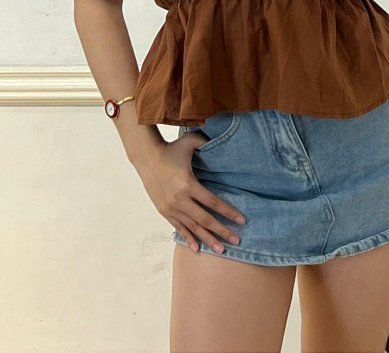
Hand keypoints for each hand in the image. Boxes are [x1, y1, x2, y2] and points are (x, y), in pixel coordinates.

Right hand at [133, 135, 245, 252]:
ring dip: (207, 239)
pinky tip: (197, 248)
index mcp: (188, 184)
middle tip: (236, 241)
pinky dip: (188, 238)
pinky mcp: (164, 211)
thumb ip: (205, 141)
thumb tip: (220, 138)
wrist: (146, 158)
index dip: (228, 212)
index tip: (242, 220)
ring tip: (221, 249)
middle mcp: (179, 199)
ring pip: (192, 227)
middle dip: (222, 231)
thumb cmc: (170, 149)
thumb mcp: (189, 142)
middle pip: (205, 219)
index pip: (212, 202)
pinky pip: (178, 227)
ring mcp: (171, 207)